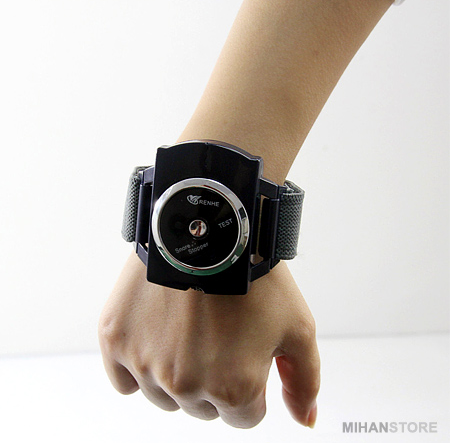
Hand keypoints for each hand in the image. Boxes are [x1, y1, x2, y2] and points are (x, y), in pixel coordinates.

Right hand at [98, 253, 319, 427]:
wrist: (213, 227)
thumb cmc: (255, 274)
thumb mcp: (298, 326)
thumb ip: (304, 381)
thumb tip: (306, 420)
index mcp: (233, 389)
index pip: (243, 417)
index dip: (248, 382)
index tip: (242, 351)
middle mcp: (186, 385)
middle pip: (202, 407)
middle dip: (214, 378)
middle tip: (217, 333)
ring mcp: (146, 363)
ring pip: (163, 396)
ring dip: (176, 373)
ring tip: (188, 328)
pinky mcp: (116, 339)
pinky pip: (122, 380)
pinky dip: (137, 367)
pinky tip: (155, 339)